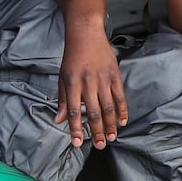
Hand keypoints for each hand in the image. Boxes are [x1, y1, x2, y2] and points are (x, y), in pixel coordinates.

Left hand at [54, 25, 126, 148]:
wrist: (86, 34)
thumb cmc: (72, 57)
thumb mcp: (62, 77)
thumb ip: (63, 100)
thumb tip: (59, 120)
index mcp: (72, 84)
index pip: (74, 111)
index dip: (75, 128)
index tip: (77, 143)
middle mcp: (88, 83)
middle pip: (93, 112)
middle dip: (96, 131)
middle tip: (99, 146)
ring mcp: (103, 79)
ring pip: (108, 107)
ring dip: (110, 124)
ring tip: (111, 138)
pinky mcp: (114, 75)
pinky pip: (120, 95)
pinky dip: (122, 109)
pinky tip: (122, 121)